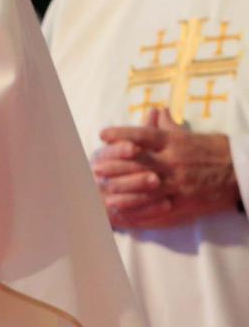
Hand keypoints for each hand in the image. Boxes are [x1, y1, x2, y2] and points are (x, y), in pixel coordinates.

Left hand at [93, 108, 240, 228]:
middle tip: (94, 169)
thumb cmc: (215, 150)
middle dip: (114, 167)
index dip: (120, 134)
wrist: (243, 172)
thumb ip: (168, 125)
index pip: (142, 136)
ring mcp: (180, 186)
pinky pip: (160, 212)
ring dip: (123, 194)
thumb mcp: (191, 135)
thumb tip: (154, 110)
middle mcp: (174, 163)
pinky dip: (141, 214)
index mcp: (174, 143)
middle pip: (138, 164)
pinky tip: (126, 215)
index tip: (101, 134)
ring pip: (146, 191)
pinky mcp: (186, 205)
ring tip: (104, 195)